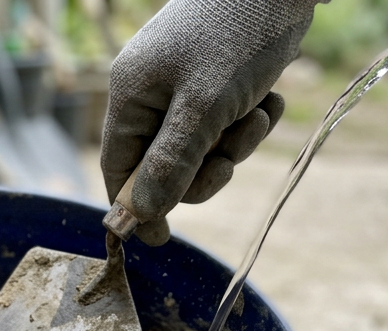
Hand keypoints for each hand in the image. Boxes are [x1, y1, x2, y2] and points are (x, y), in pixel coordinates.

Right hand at [101, 0, 317, 245]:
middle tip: (231, 159)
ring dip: (234, 144)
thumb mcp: (203, 107)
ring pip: (200, 149)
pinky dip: (249, 122)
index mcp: (131, 95)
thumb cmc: (237, 35)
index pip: (118, 168)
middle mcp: (151, 92)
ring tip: (258, 113)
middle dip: (202, 170)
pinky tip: (269, 99)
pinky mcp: (217, 81)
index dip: (136, 207)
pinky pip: (225, 125)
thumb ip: (170, 164)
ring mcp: (184, 86)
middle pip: (163, 166)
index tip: (162, 239)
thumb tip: (142, 214)